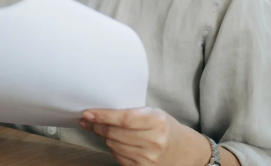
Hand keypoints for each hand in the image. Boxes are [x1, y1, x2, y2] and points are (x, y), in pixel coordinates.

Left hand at [79, 107, 212, 165]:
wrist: (183, 150)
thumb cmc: (164, 127)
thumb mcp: (153, 113)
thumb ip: (131, 112)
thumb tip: (100, 113)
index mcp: (157, 121)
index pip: (124, 119)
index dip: (103, 116)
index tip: (88, 113)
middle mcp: (154, 141)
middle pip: (115, 133)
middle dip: (97, 126)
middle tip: (87, 120)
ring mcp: (149, 157)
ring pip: (114, 145)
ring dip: (101, 136)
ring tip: (96, 128)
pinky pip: (118, 157)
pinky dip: (111, 147)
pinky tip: (109, 141)